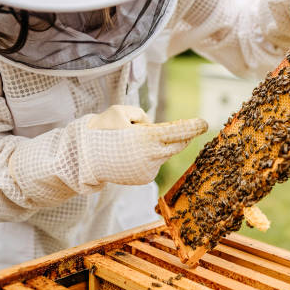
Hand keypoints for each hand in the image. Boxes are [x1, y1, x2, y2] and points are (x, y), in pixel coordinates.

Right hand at [82, 106, 207, 184]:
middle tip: (187, 128)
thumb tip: (154, 127)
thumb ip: (142, 116)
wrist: (85, 159)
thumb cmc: (102, 131)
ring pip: (163, 154)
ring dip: (157, 147)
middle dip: (183, 136)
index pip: (178, 131)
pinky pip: (154, 164)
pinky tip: (130, 156)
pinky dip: (149, 158)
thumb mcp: (121, 111)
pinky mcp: (144, 178)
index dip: (193, 127)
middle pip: (178, 145)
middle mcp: (152, 156)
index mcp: (148, 137)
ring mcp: (149, 169)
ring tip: (132, 144)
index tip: (204, 123)